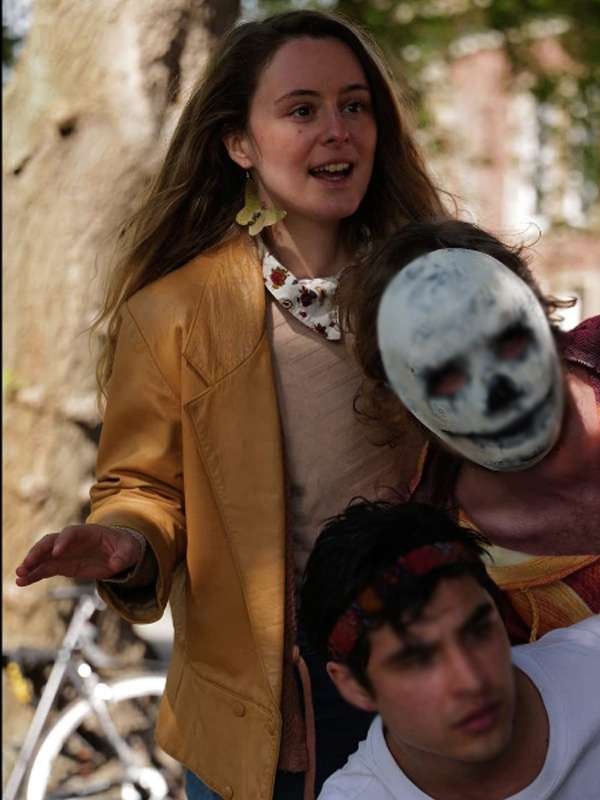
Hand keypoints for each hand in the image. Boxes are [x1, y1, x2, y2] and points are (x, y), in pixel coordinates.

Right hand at [15, 524, 143, 585]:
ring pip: (43, 556)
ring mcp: (65, 553)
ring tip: (19, 576)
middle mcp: (72, 541)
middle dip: (38, 552)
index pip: (71, 533)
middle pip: (50, 542)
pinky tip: (22, 582)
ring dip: (31, 565)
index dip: (63, 541)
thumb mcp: (129, 550)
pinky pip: (45, 569)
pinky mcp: (62, 565)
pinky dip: (34, 575)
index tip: (56, 552)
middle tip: (27, 564)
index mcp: (87, 532)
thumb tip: (117, 564)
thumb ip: (123, 556)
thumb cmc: (124, 547)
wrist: (119, 552)